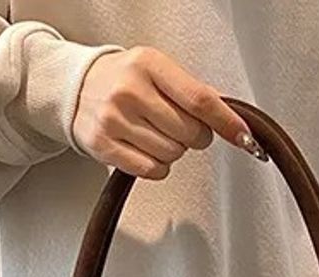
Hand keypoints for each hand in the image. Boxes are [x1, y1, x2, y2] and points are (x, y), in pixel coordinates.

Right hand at [72, 45, 251, 179]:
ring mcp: (115, 120)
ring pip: (172, 155)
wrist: (75, 88)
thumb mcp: (156, 70)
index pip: (199, 99)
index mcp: (149, 65)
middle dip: (194, 137)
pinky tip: (146, 150)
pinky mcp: (104, 146)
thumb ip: (190, 90)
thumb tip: (229, 116)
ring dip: (173, 151)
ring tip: (155, 134)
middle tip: (180, 128)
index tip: (244, 137)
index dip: (227, 122)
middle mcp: (130, 91)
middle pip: (189, 133)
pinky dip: (157, 166)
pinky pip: (151, 170)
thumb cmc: (123, 79)